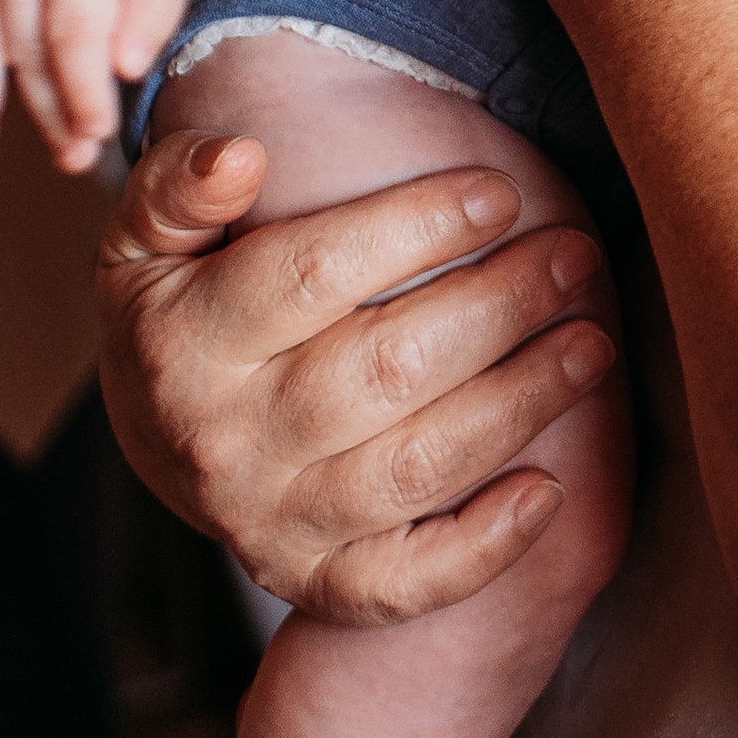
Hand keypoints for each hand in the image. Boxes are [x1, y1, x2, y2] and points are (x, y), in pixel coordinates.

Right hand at [98, 127, 618, 618]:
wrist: (151, 437)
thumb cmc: (181, 307)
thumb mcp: (147, 236)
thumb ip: (176, 184)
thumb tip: (240, 153)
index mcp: (189, 341)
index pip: (314, 275)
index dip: (418, 227)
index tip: (501, 194)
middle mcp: (226, 440)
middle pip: (383, 371)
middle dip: (497, 307)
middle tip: (575, 256)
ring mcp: (268, 520)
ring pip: (411, 469)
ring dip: (517, 404)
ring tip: (591, 344)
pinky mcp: (309, 580)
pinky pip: (399, 584)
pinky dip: (481, 549)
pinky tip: (549, 491)